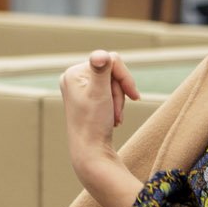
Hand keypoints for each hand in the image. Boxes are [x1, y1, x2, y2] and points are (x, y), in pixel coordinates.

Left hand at [59, 51, 144, 206]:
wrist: (90, 152)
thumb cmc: (94, 123)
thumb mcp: (100, 94)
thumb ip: (101, 71)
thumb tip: (100, 54)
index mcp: (73, 73)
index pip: (110, 60)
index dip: (124, 77)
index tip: (134, 96)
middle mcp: (73, 78)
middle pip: (112, 72)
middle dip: (119, 92)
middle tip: (116, 112)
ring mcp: (79, 89)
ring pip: (113, 83)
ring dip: (119, 100)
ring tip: (114, 118)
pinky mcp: (87, 99)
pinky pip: (110, 92)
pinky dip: (115, 105)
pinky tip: (112, 119)